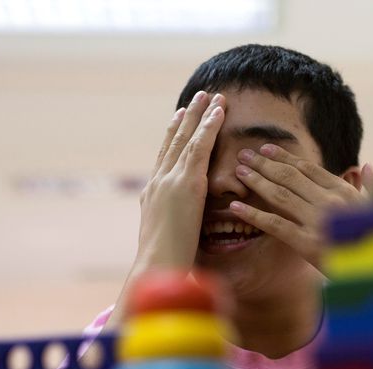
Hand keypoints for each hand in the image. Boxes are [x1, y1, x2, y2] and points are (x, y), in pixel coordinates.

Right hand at [135, 91, 225, 269]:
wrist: (157, 268)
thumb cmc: (164, 265)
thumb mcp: (168, 240)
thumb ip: (174, 227)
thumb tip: (181, 230)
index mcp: (153, 195)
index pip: (165, 158)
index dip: (172, 136)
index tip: (180, 118)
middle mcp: (158, 182)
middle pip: (173, 142)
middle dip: (186, 119)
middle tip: (196, 98)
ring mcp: (170, 181)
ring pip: (186, 139)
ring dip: (200, 115)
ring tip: (211, 96)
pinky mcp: (185, 184)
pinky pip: (199, 149)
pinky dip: (208, 128)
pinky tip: (218, 113)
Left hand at [229, 143, 372, 272]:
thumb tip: (367, 166)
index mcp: (346, 192)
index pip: (309, 169)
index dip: (285, 157)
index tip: (266, 149)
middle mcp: (330, 202)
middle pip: (290, 177)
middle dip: (264, 164)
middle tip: (243, 154)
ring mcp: (318, 222)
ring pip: (280, 196)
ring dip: (256, 181)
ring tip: (238, 172)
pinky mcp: (307, 244)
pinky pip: (275, 225)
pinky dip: (253, 215)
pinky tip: (235, 207)